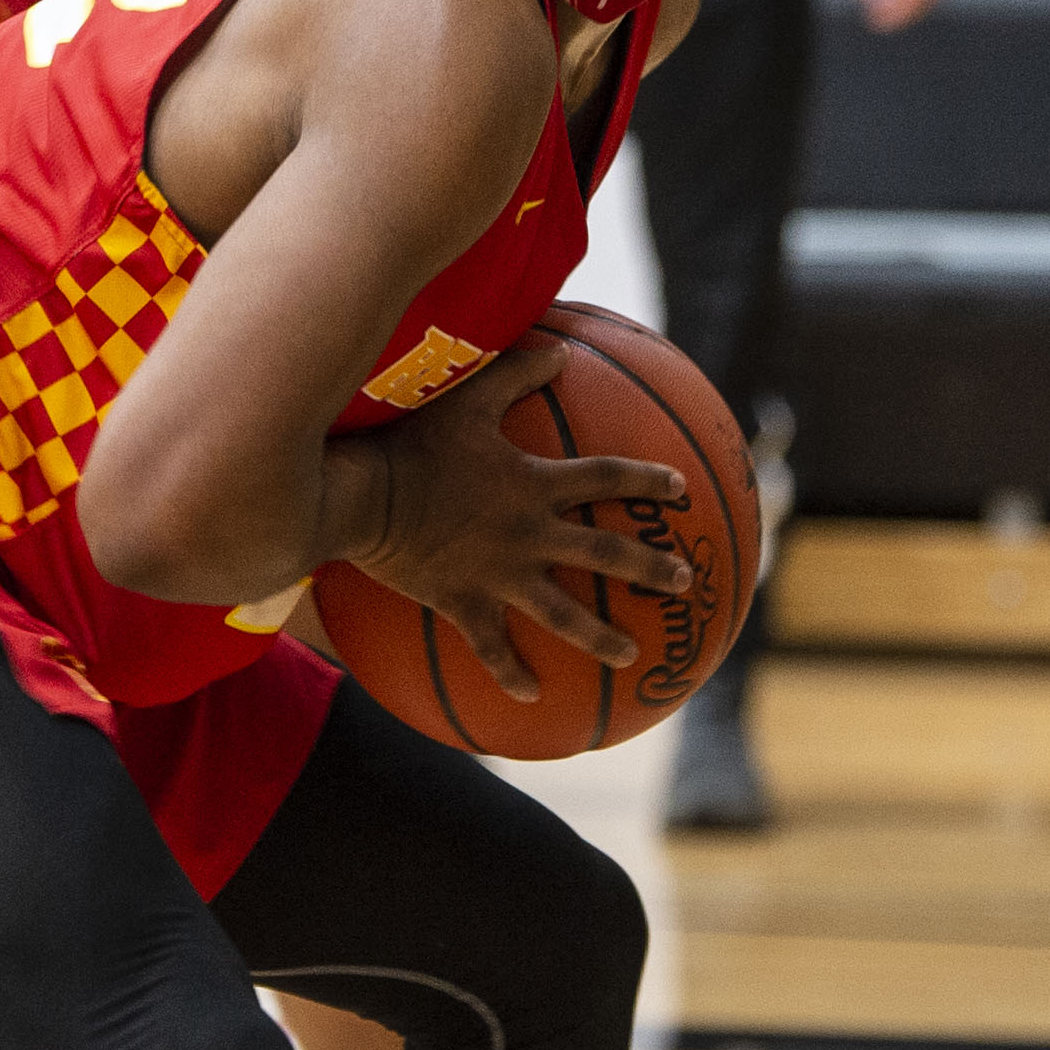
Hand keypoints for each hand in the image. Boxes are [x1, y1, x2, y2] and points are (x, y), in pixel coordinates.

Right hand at [344, 339, 690, 703]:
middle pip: (605, 553)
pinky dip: (513, 673)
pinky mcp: (464, 602)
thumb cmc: (413, 443)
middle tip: (684, 582)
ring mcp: (500, 574)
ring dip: (600, 637)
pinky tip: (533, 697)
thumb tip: (559, 353)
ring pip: (563, 614)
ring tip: (630, 656)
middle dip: (650, 568)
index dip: (646, 480)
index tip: (680, 490)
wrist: (365, 498)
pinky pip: (494, 647)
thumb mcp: (466, 399)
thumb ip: (515, 374)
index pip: (606, 478)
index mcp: (535, 485)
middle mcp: (529, 533)